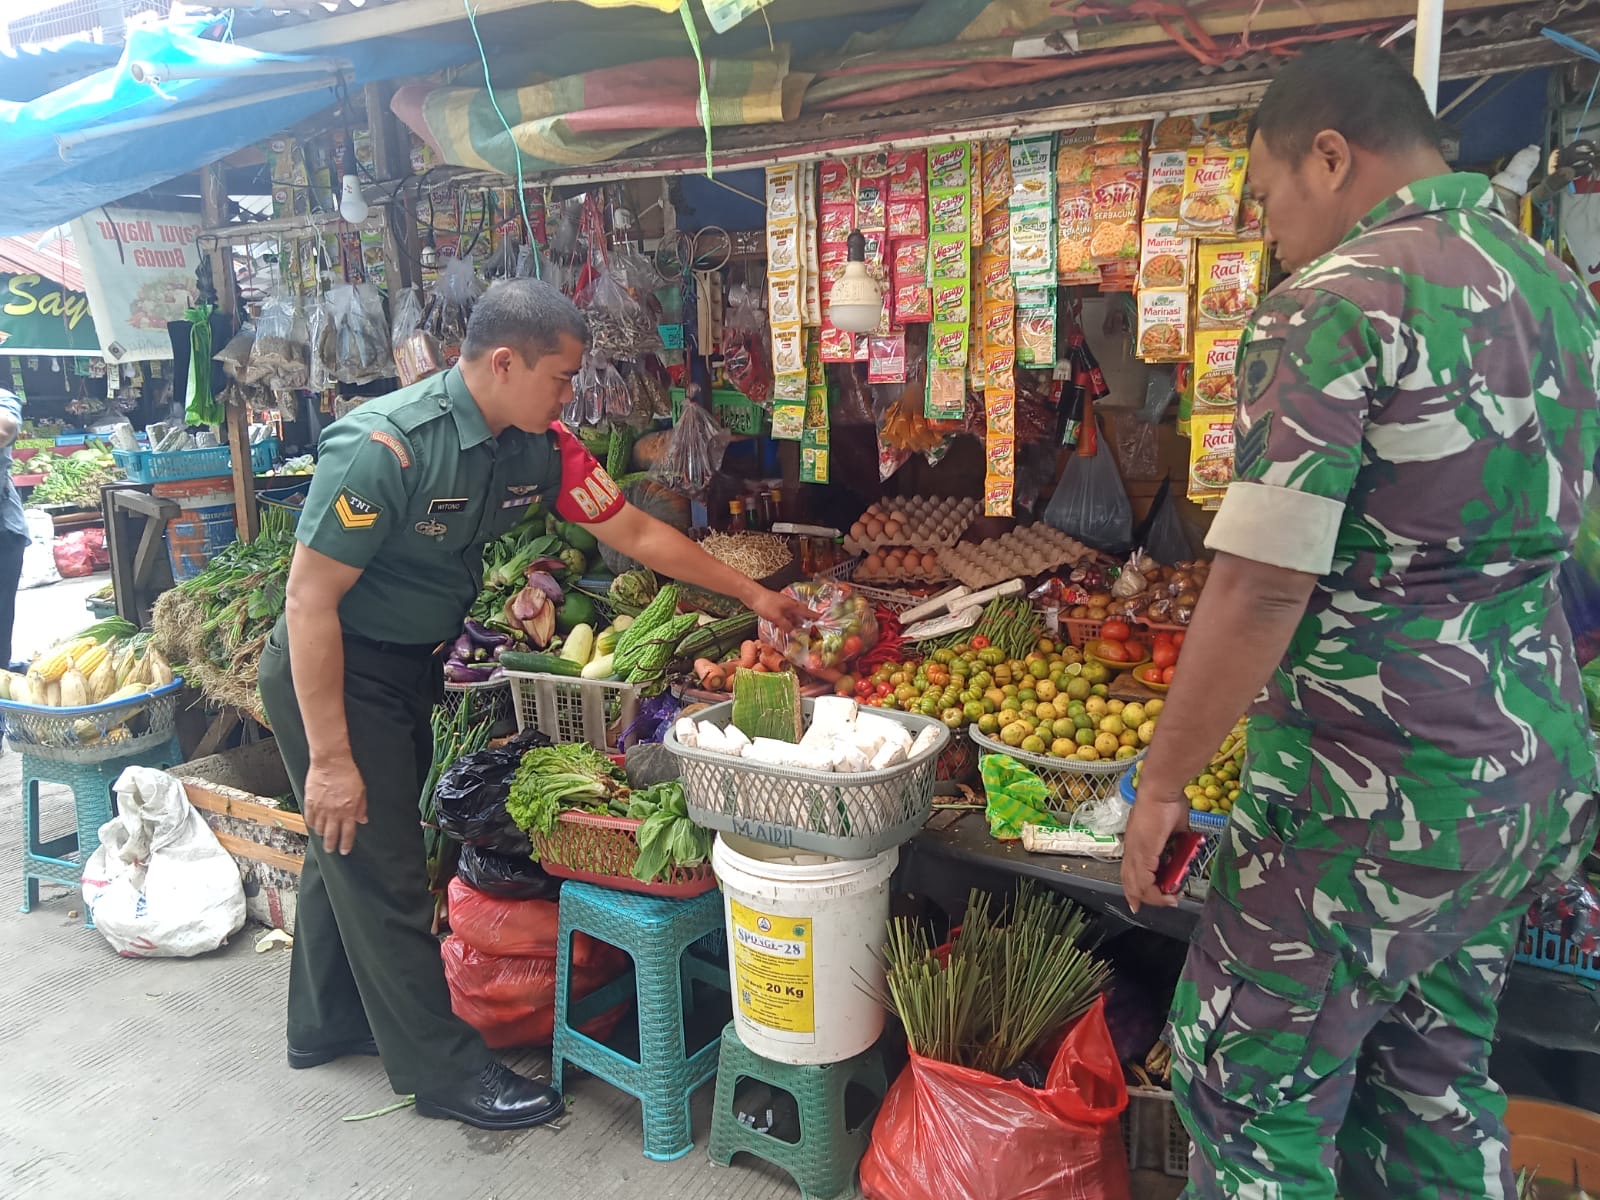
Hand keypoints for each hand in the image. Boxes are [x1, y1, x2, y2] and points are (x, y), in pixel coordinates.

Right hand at [304, 755, 367, 855]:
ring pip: (320, 829)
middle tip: (331, 850)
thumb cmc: (348, 773)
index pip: (348, 833)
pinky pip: (309, 819)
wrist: (331, 761)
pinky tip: (315, 826)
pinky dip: (312, 825)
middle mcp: (334, 812)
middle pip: (332, 835)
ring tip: (324, 837)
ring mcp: (321, 808)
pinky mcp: (310, 802)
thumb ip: (361, 807)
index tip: (344, 851)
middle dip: (331, 846)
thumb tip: (362, 820)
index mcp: (349, 810)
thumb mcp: (361, 791)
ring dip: (322, 835)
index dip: (346, 844)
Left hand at [749, 586, 811, 635]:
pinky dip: (785, 621)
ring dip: (794, 622)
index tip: (822, 618)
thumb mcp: (777, 617)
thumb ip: (786, 625)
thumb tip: (794, 633)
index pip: (807, 611)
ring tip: (796, 630)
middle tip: (809, 628)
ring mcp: (783, 605)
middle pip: (800, 613)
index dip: (814, 615)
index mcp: (793, 605)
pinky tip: (782, 626)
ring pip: (792, 615)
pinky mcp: (776, 607)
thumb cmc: (766, 604)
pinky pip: (784, 615)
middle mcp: (790, 604)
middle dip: (805, 620)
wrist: (753, 595)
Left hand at [1120, 787, 1189, 912]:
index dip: (1136, 887)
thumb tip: (1184, 846)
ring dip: (1154, 896)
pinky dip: (1156, 892)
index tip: (1148, 897)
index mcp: (1137, 844)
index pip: (1131, 872)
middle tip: (1159, 904)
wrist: (1161, 790)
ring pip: (1137, 885)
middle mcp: (1132, 850)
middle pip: (1130, 882)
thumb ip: (1176, 841)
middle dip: (1141, 898)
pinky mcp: (1143, 853)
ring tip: (1170, 900)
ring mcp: (1135, 852)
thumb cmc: (1168, 802)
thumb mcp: (1175, 828)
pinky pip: (1145, 880)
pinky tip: (1169, 894)